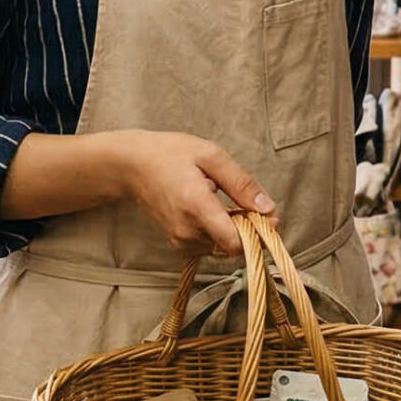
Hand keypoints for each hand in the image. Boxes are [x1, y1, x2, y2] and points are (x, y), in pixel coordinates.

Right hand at [102, 130, 274, 256]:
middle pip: (232, 245)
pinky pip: (209, 244)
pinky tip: (214, 208)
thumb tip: (268, 207)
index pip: (235, 242)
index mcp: (195, 206)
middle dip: (248, 228)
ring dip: (234, 229)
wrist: (131, 166)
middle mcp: (186, 230)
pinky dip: (219, 230)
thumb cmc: (170, 154)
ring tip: (224, 199)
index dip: (257, 233)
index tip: (269, 217)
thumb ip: (241, 183)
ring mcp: (180, 240)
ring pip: (222, 246)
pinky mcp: (177, 243)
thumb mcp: (210, 155)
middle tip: (249, 200)